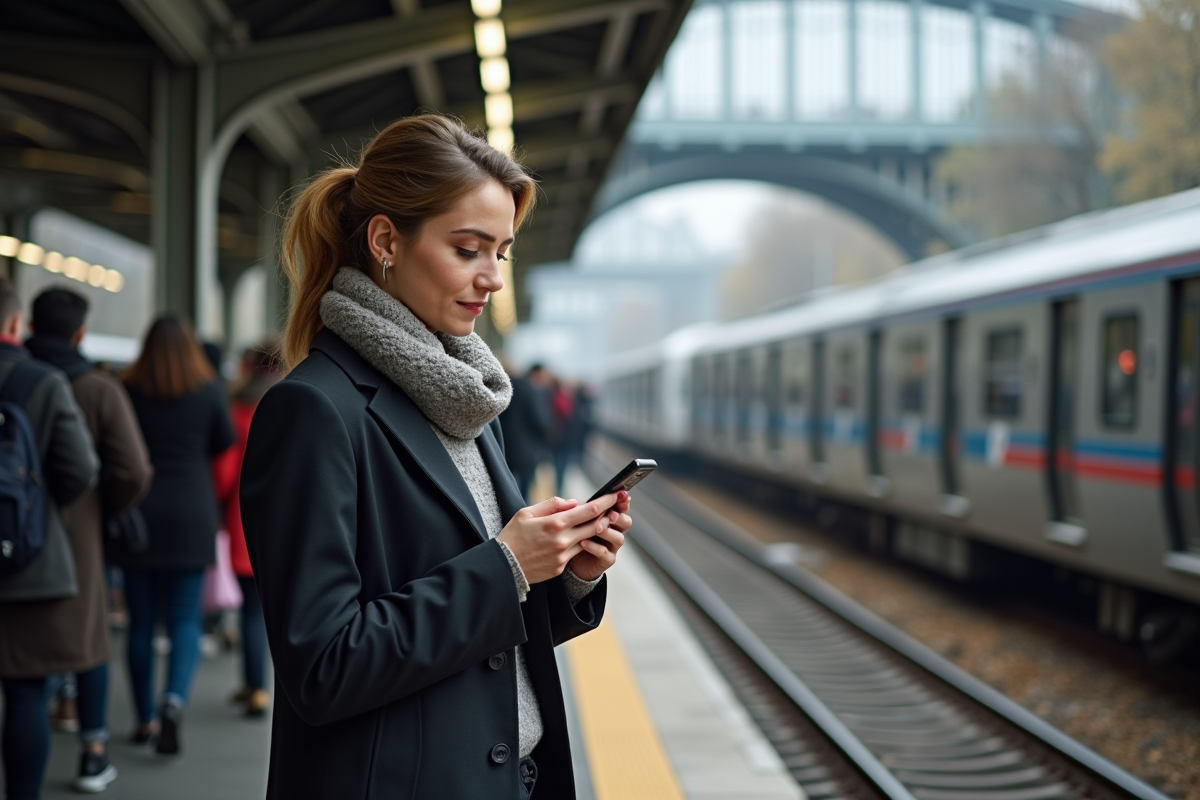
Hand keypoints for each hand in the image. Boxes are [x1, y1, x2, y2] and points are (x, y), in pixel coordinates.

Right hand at [497, 493, 620, 584]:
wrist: (503, 566)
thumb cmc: (512, 536)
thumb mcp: (526, 513)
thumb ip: (551, 505)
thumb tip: (573, 502)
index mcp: (555, 523)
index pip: (589, 510)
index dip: (605, 502)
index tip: (616, 494)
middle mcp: (562, 540)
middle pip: (594, 525)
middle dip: (606, 515)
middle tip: (614, 507)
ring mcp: (563, 556)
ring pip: (587, 540)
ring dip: (593, 531)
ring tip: (597, 521)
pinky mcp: (560, 567)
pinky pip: (575, 553)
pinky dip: (577, 544)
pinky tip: (572, 539)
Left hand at [568, 491, 630, 581]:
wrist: (566, 558)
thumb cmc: (570, 534)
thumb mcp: (570, 520)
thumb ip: (572, 510)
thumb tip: (573, 503)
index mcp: (608, 517)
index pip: (620, 507)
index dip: (622, 501)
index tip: (621, 495)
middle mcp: (613, 531)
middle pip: (626, 522)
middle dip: (619, 517)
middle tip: (610, 514)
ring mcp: (611, 546)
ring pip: (618, 538)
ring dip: (608, 531)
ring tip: (596, 528)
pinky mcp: (605, 560)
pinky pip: (605, 553)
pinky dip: (595, 547)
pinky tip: (583, 542)